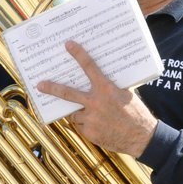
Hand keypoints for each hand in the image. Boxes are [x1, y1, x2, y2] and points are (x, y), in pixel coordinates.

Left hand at [38, 41, 156, 157]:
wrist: (142, 138)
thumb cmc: (136, 114)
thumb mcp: (126, 95)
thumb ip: (110, 88)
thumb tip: (100, 80)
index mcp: (107, 89)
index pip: (90, 68)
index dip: (78, 55)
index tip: (68, 45)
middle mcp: (96, 103)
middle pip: (68, 94)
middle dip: (52, 88)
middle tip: (40, 85)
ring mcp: (91, 119)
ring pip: (76, 113)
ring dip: (82, 113)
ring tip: (97, 117)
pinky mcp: (90, 132)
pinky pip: (82, 126)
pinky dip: (88, 125)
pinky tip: (101, 127)